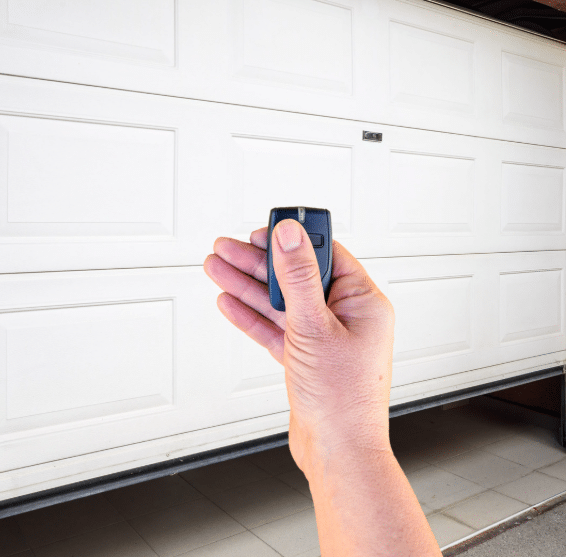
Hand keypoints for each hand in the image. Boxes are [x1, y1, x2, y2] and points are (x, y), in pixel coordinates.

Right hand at [204, 219, 394, 480]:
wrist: (336, 452)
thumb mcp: (314, 327)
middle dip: (259, 264)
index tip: (265, 230)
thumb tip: (289, 234)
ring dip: (248, 287)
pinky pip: (276, 328)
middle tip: (227, 248)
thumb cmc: (343, 399)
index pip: (325, 256)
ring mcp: (323, 337)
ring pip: (281, 303)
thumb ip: (298, 278)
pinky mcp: (305, 357)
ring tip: (218, 268)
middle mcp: (344, 317)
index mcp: (362, 302)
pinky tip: (231, 302)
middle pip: (296, 278)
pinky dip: (252, 316)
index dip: (293, 241)